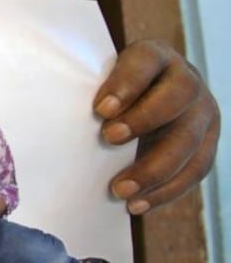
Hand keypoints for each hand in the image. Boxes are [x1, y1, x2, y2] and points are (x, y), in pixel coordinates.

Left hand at [95, 40, 219, 213]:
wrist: (147, 98)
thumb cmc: (112, 92)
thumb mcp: (102, 79)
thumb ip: (88, 90)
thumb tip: (53, 118)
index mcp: (156, 57)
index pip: (146, 61)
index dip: (126, 84)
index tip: (100, 109)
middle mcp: (187, 79)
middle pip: (177, 97)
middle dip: (144, 120)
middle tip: (109, 139)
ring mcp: (202, 111)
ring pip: (189, 140)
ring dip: (154, 168)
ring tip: (120, 190)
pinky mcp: (209, 141)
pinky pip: (196, 168)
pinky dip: (167, 190)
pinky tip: (138, 204)